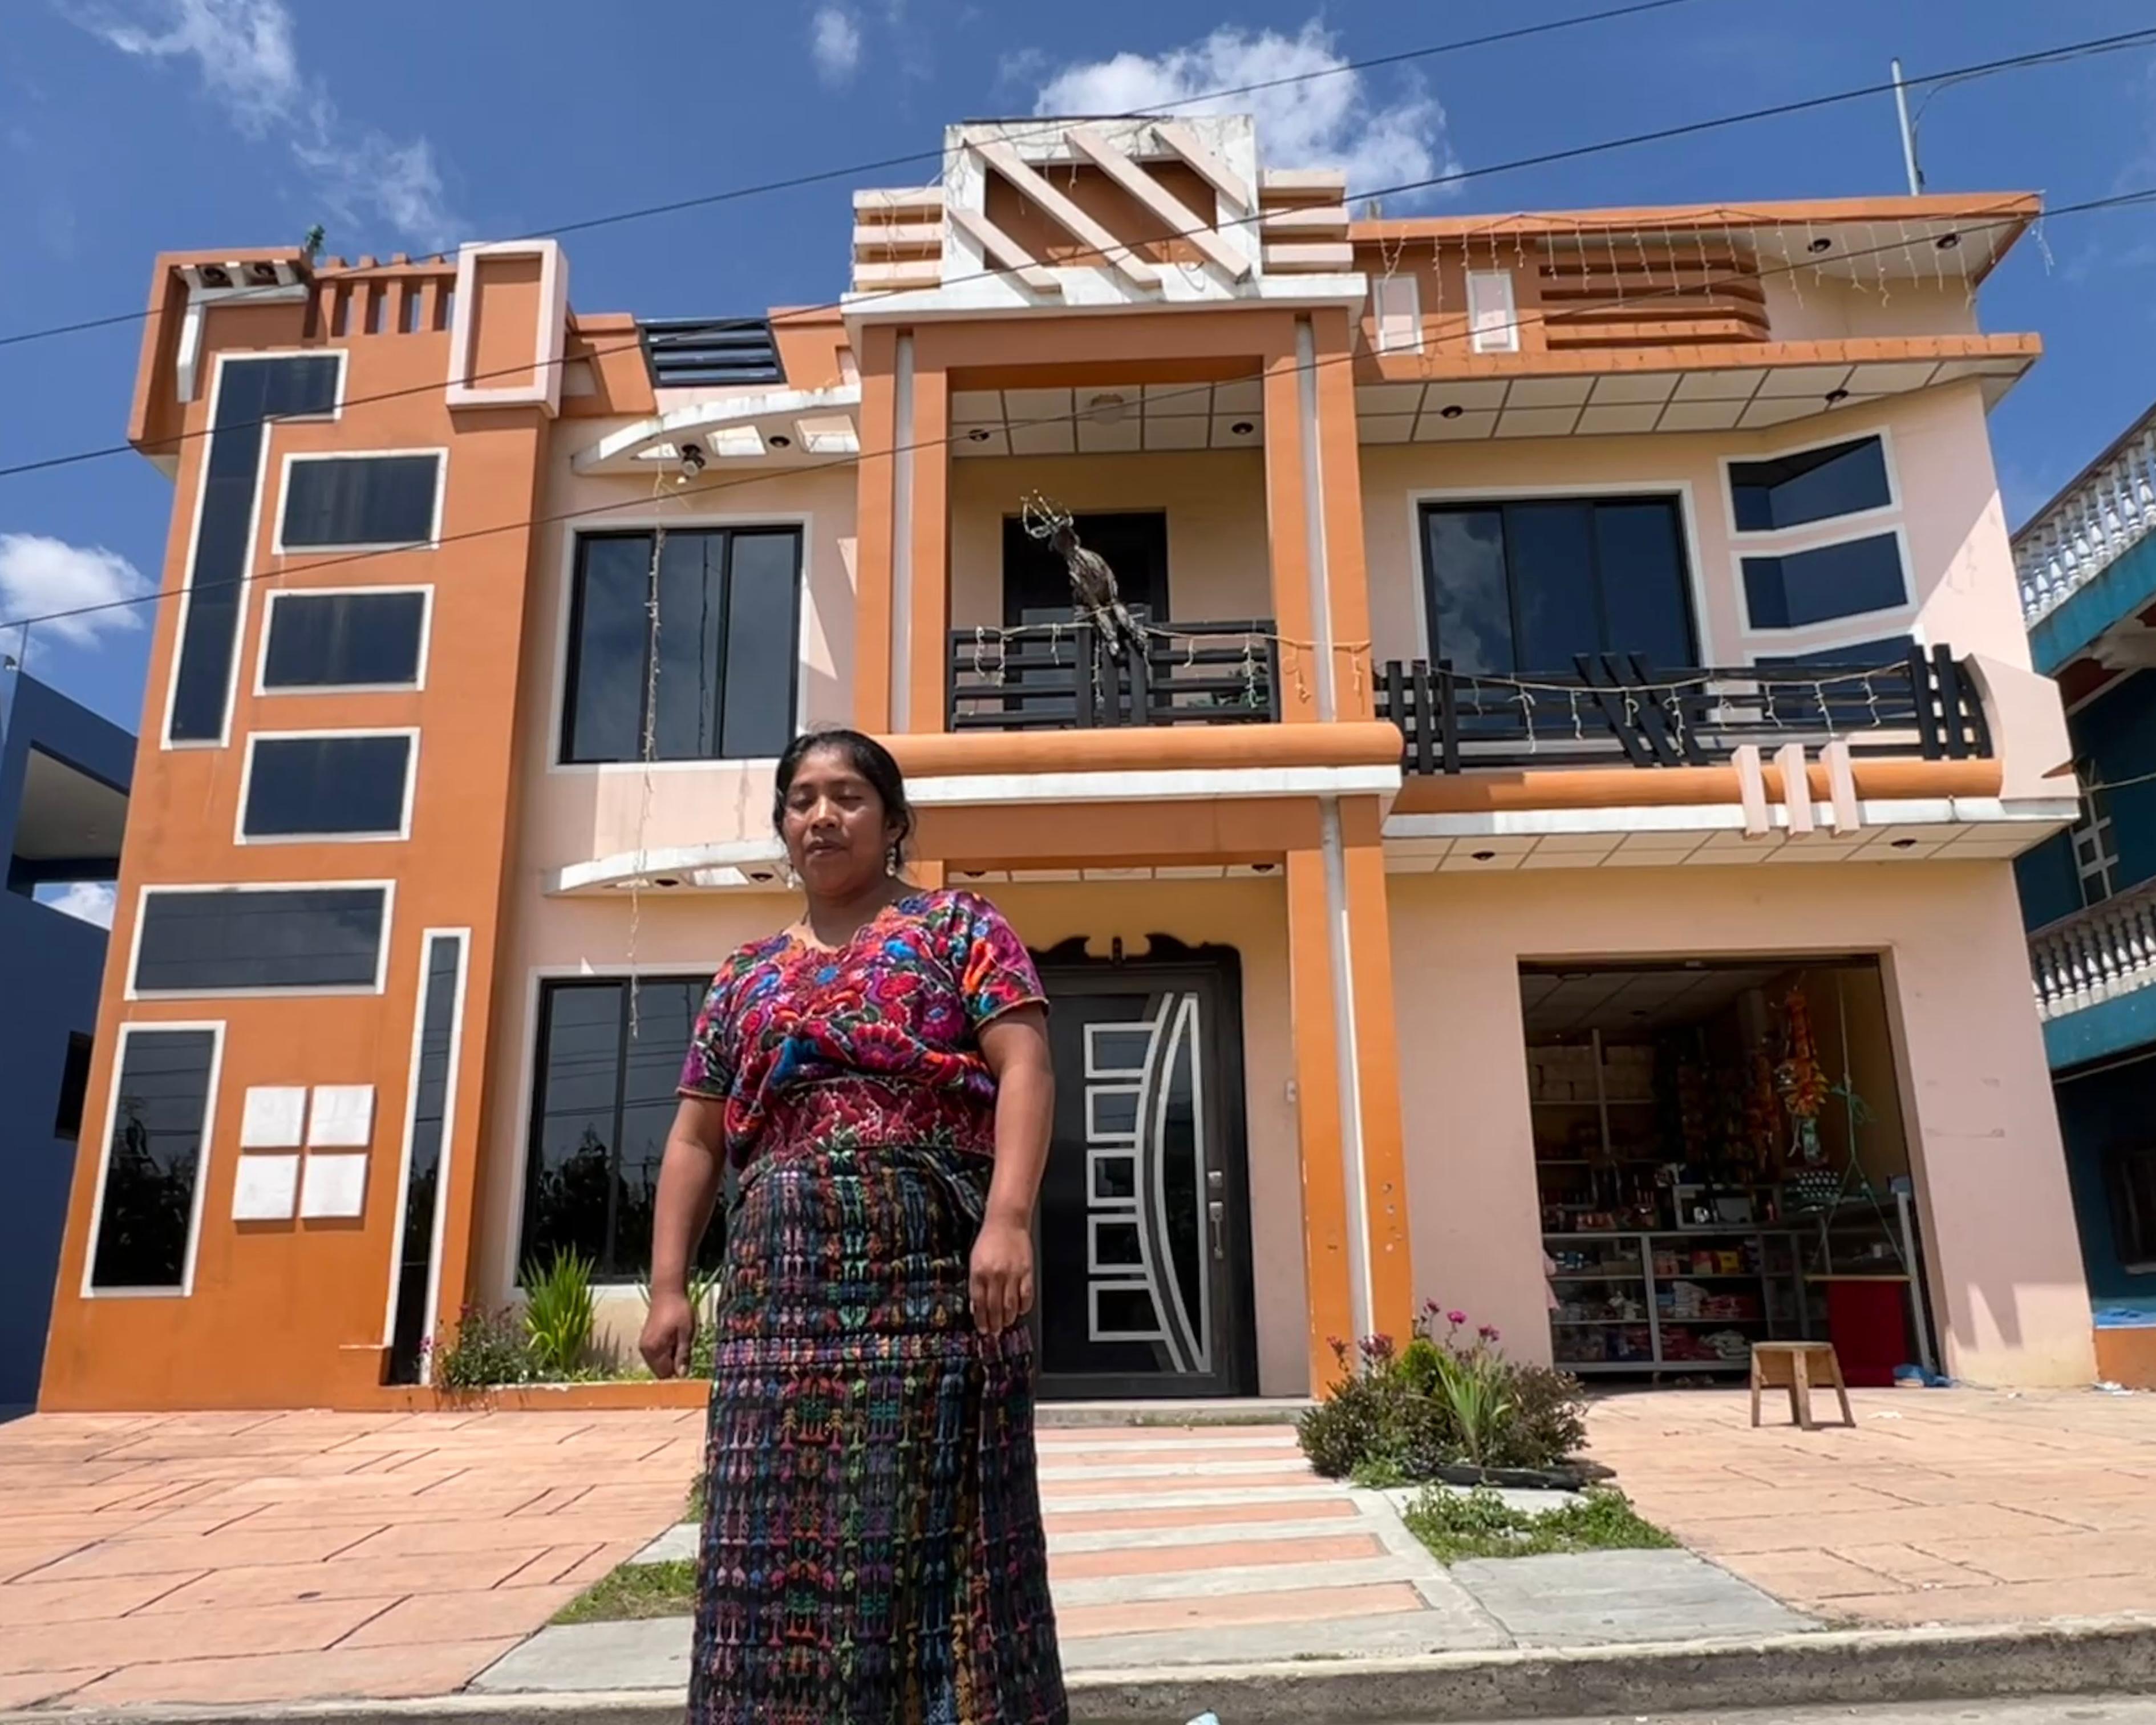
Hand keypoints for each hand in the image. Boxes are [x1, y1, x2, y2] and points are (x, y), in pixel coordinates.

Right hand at [639, 1289, 695, 1378]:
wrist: (667, 1292)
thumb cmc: (679, 1310)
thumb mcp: (686, 1332)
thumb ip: (683, 1354)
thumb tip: (681, 1374)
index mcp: (654, 1349)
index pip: (665, 1374)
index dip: (677, 1372)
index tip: (688, 1363)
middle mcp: (645, 1350)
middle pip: (660, 1370)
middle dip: (674, 1365)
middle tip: (685, 1349)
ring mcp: (644, 1345)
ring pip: (658, 1363)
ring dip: (670, 1358)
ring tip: (680, 1342)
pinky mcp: (646, 1340)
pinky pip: (656, 1355)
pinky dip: (666, 1352)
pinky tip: (674, 1340)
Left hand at [969, 1216, 1034, 1333]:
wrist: (1007, 1221)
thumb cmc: (989, 1240)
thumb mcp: (974, 1261)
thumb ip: (975, 1284)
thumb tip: (975, 1307)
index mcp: (979, 1273)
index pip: (979, 1303)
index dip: (981, 1320)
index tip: (982, 1329)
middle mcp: (995, 1275)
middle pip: (994, 1307)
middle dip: (994, 1323)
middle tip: (994, 1332)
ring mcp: (1012, 1274)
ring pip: (1010, 1305)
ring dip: (1008, 1318)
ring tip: (1006, 1324)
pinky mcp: (1027, 1272)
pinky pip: (1026, 1295)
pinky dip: (1023, 1307)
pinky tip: (1020, 1311)